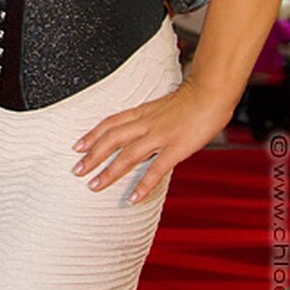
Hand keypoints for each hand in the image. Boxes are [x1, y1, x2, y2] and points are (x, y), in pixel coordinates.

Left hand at [71, 79, 229, 203]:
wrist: (212, 92)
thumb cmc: (192, 99)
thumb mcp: (163, 106)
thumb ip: (151, 119)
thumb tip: (143, 132)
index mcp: (143, 111)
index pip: (110, 123)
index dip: (92, 135)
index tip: (77, 147)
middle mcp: (146, 123)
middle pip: (111, 139)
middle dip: (92, 156)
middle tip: (77, 170)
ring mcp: (160, 135)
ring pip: (127, 155)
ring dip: (109, 172)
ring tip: (94, 186)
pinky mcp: (176, 147)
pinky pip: (156, 168)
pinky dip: (143, 184)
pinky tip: (133, 198)